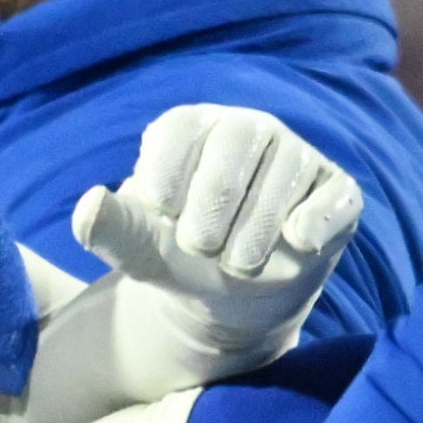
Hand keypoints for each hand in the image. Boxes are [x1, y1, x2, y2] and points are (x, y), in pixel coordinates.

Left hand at [70, 101, 360, 374]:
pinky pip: (334, 197)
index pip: (180, 129)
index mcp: (194, 126)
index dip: (168, 179)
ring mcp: (297, 156)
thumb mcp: (139, 248)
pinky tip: (298, 242)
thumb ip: (111, 228)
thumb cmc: (180, 255)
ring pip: (283, 176)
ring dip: (254, 234)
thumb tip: (86, 208)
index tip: (161, 217)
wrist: (231, 296)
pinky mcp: (336, 190)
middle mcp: (249, 128)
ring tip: (238, 263)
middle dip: (212, 212)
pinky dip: (315, 221)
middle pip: (235, 146)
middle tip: (200, 250)